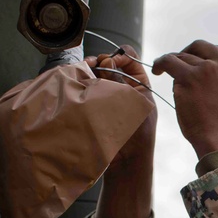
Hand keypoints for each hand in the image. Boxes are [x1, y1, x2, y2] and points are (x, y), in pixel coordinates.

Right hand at [85, 46, 156, 167]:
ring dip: (89, 70)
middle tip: (92, 65)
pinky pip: (87, 88)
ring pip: (96, 74)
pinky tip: (78, 80)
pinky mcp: (94, 104)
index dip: (119, 56)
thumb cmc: (138, 135)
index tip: (110, 63)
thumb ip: (122, 82)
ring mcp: (107, 95)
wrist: (125, 161)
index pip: (130, 59)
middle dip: (100, 61)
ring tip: (83, 71)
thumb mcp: (136, 104)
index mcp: (139, 83)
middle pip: (109, 63)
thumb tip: (108, 61)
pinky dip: (82, 82)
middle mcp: (122, 86)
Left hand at [151, 40, 217, 157]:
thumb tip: (206, 64)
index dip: (204, 58)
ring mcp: (208, 68)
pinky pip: (169, 61)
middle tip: (178, 64)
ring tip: (165, 72)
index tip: (195, 65)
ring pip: (184, 57)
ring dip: (175, 65)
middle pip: (201, 47)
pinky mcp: (189, 76)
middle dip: (188, 54)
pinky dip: (160, 63)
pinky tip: (157, 70)